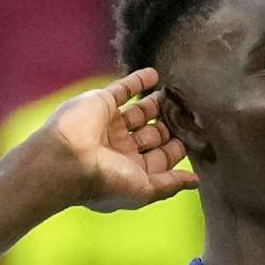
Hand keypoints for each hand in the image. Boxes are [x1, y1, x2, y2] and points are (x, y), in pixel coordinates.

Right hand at [43, 68, 196, 211]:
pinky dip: (139, 80)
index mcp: (130, 170)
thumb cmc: (106, 181)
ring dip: (158, 104)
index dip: (178, 148)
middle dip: (171, 125)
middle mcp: (120, 148)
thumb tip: (196, 182)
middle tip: (192, 113)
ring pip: (139, 112)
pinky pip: (123, 88)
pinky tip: (156, 75)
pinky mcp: (101, 103)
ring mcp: (110, 124)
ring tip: (177, 95)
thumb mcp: (146, 189)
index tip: (198, 137)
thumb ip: (171, 184)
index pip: (161, 157)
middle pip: (153, 134)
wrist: (67, 159)